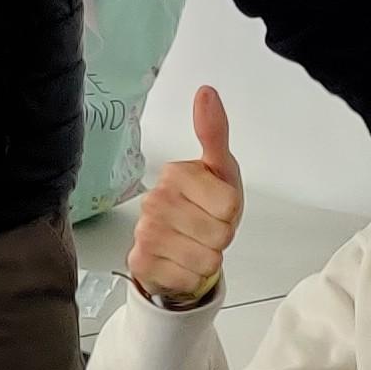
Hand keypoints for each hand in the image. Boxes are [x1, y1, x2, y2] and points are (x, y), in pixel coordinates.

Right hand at [128, 86, 243, 305]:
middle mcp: (154, 199)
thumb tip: (206, 92)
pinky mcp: (140, 261)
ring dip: (207, 258)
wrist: (180, 248)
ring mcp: (144, 231)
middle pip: (219, 232)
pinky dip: (191, 276)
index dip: (230, 213)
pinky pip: (187, 277)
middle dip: (221, 237)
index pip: (229, 203)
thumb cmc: (207, 207)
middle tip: (206, 230)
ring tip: (195, 246)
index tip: (217, 208)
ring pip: (205, 258)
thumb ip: (214, 132)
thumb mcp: (221, 170)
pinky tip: (181, 263)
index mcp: (176, 173)